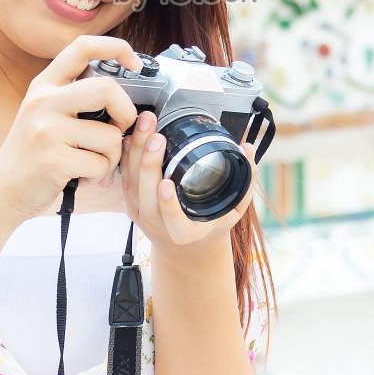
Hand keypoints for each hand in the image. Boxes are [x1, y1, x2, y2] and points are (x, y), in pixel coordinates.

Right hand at [0, 35, 142, 222]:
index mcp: (44, 85)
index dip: (117, 48)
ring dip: (112, 157)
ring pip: (111, 135)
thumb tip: (123, 94)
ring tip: (93, 165)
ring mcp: (47, 130)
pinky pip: (101, 164)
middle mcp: (44, 101)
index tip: (136, 63)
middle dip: (126, 113)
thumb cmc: (33, 154)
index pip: (83, 47)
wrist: (0, 191)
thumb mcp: (44, 113)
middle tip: (119, 130)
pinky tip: (82, 178)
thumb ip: (74, 97)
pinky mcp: (54, 160)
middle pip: (108, 89)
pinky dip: (100, 176)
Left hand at [119, 111, 255, 257]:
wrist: (186, 249)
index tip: (167, 184)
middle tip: (158, 137)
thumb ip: (245, 181)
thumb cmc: (210, 226)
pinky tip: (132, 134)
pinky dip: (127, 155)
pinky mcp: (131, 204)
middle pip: (146, 195)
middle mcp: (158, 226)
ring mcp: (141, 215)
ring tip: (146, 125)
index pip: (172, 221)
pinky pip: (125, 178)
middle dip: (149, 163)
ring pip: (132, 183)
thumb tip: (248, 149)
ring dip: (137, 151)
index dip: (167, 204)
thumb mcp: (233, 210)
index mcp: (184, 233)